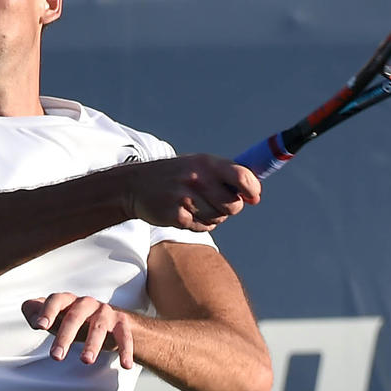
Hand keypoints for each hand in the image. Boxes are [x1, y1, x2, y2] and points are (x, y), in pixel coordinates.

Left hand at [21, 293, 134, 368]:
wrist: (109, 322)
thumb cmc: (74, 321)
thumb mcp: (55, 318)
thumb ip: (36, 313)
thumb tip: (29, 311)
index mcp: (69, 301)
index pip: (56, 300)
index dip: (47, 311)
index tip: (40, 326)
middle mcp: (87, 303)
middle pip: (75, 316)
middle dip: (65, 336)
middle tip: (56, 356)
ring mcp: (106, 313)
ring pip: (99, 327)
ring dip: (92, 344)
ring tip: (85, 361)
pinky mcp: (122, 324)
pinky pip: (125, 337)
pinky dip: (126, 350)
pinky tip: (126, 366)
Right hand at [124, 154, 260, 231]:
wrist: (135, 185)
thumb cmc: (176, 175)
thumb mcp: (199, 164)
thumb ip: (227, 175)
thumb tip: (255, 195)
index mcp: (207, 163)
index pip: (242, 176)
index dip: (253, 189)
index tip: (253, 197)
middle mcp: (197, 178)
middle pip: (233, 205)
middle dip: (229, 208)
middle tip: (214, 201)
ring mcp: (185, 197)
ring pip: (219, 218)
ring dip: (213, 217)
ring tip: (196, 205)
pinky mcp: (176, 215)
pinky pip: (202, 227)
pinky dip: (198, 224)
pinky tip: (185, 213)